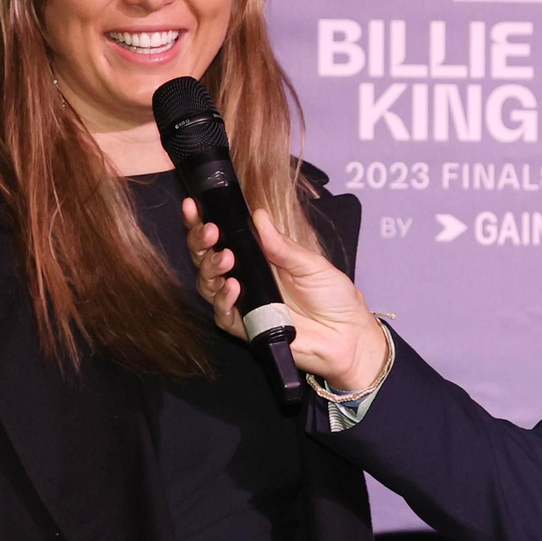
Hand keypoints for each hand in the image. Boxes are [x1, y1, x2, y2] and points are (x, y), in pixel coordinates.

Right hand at [184, 201, 389, 392]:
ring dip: (211, 268)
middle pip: (206, 258)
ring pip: (208, 284)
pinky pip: (223, 314)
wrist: (347, 334)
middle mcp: (245, 278)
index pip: (223, 236)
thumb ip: (282, 245)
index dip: (203, 222)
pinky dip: (224, 299)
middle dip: (200, 242)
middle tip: (210, 232)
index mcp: (258, 257)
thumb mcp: (310, 263)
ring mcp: (243, 302)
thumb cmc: (333, 296)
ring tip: (225, 258)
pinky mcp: (245, 327)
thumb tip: (259, 216)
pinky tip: (233, 287)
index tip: (194, 206)